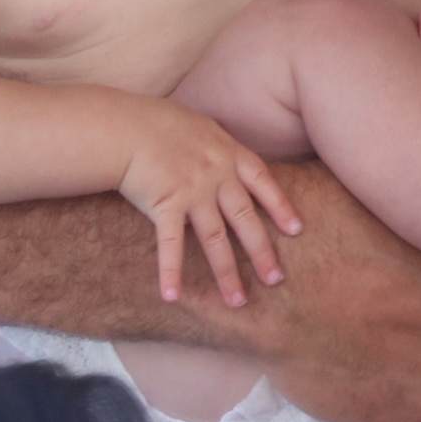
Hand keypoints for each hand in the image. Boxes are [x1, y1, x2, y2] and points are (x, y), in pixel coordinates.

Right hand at [115, 103, 298, 308]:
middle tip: (275, 280)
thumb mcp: (198, 124)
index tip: (297, 230)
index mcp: (227, 152)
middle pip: (246, 219)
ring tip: (237, 301)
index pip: (263, 182)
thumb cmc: (154, 120)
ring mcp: (193, 192)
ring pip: (216, 239)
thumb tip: (222, 151)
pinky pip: (170, 244)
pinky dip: (171, 271)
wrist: (123, 125)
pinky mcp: (165, 205)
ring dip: (227, 272)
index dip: (281, 206)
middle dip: (262, 252)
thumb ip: (215, 144)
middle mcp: (216, 175)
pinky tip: (171, 295)